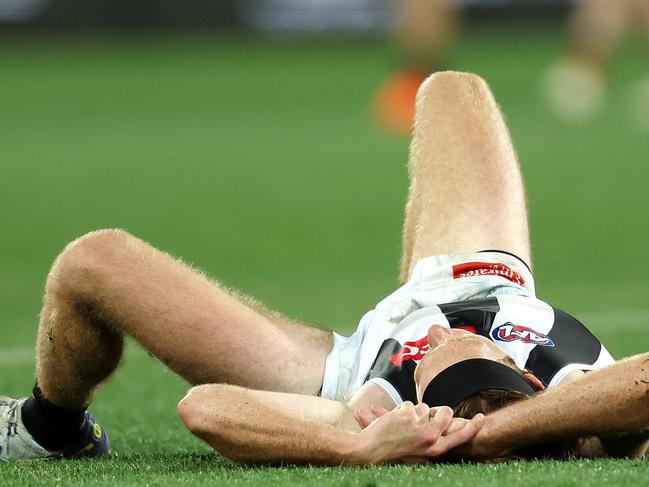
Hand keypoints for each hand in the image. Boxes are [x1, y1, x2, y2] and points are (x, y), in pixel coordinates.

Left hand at [351, 402, 483, 464]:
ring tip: (402, 425)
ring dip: (415, 412)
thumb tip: (440, 421)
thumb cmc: (393, 452)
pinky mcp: (407, 414)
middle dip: (440, 409)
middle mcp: (430, 438)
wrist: (369, 451)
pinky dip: (401, 409)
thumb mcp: (418, 451)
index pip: (460, 437)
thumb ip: (431, 439)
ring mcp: (419, 425)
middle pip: (445, 413)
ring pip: (424, 407)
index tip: (482, 417)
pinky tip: (394, 420)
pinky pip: (409, 404)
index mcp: (434, 449)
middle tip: (432, 414)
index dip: (473, 427)